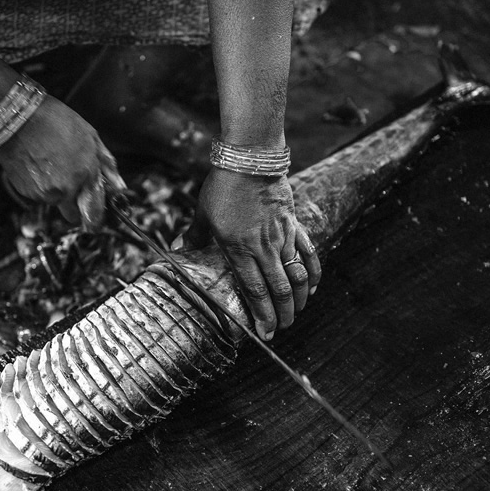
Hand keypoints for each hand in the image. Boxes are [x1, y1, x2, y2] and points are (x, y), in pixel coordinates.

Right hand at [0, 95, 124, 228]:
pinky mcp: (27, 192)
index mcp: (86, 175)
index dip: (95, 219)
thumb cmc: (55, 122)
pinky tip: (38, 164)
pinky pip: (38, 195)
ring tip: (50, 163)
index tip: (95, 223)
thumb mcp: (90, 136)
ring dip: (55, 191)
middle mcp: (66, 189)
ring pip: (55, 202)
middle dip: (74, 204)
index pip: (95, 212)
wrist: (18, 118)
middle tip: (68, 182)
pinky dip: (39, 185)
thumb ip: (107, 165)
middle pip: (73, 214)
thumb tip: (120, 188)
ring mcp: (45, 193)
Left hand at [183, 167, 320, 338]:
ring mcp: (282, 236)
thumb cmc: (223, 185)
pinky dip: (313, 271)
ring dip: (300, 298)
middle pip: (279, 289)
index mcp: (238, 249)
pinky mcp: (293, 224)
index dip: (261, 314)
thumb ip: (194, 236)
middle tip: (282, 328)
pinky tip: (313, 286)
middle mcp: (263, 247)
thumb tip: (176, 249)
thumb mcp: (203, 213)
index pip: (254, 290)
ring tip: (297, 312)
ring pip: (297, 274)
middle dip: (283, 314)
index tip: (264, 332)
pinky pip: (307, 252)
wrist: (250, 158)